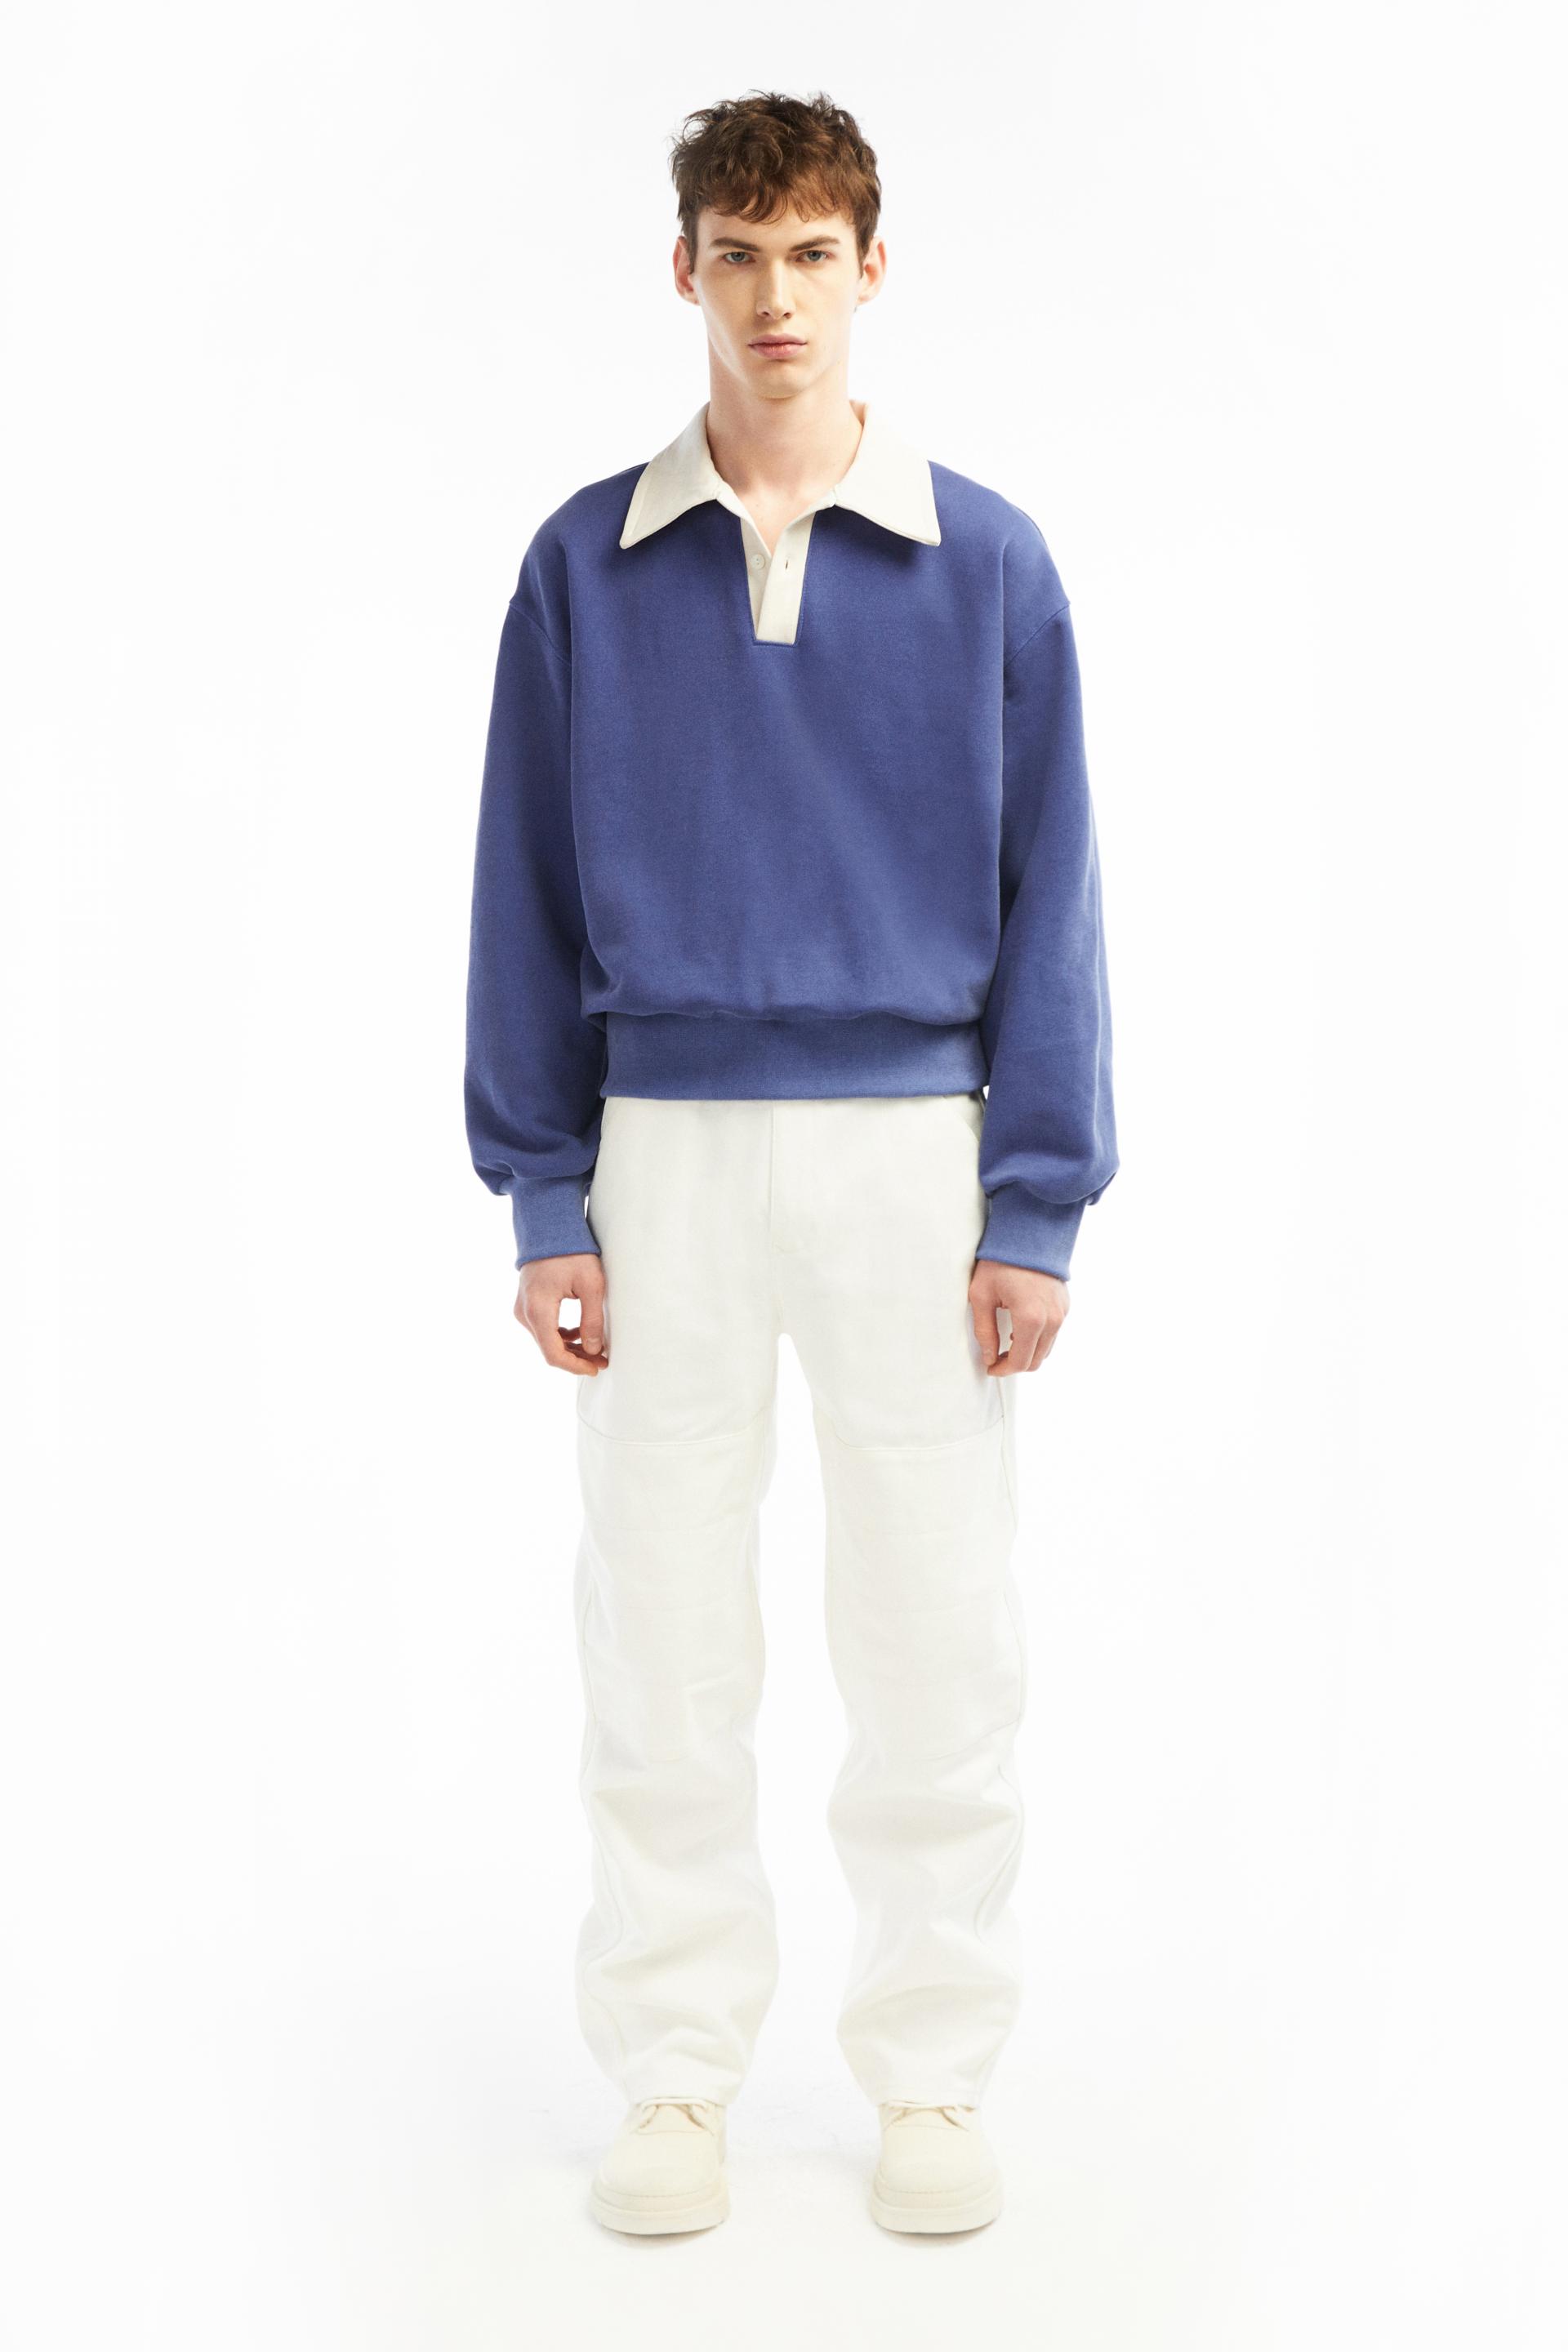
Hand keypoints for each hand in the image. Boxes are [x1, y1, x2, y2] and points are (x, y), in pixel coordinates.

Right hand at [515, 1252, 608, 1374]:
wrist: (549, 1229)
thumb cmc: (572, 1252)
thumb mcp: (591, 1285)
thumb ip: (592, 1320)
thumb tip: (593, 1349)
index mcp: (538, 1310)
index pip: (553, 1354)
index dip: (576, 1366)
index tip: (596, 1367)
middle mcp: (525, 1313)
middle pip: (549, 1350)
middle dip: (576, 1358)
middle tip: (602, 1360)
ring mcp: (522, 1309)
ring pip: (546, 1341)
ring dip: (569, 1348)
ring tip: (595, 1349)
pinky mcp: (526, 1304)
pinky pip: (542, 1329)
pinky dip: (560, 1336)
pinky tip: (579, 1334)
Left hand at [969, 1258, 1067, 1373]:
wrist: (1028, 1233)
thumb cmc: (1002, 1260)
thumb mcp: (982, 1295)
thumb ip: (984, 1331)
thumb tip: (989, 1356)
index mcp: (1031, 1319)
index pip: (1020, 1362)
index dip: (1003, 1370)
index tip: (990, 1367)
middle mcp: (1052, 1319)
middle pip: (1036, 1361)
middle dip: (1015, 1365)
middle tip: (996, 1358)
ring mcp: (1061, 1312)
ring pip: (1047, 1349)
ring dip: (1028, 1353)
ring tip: (1007, 1344)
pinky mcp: (1065, 1305)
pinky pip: (1054, 1333)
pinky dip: (1039, 1339)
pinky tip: (1021, 1329)